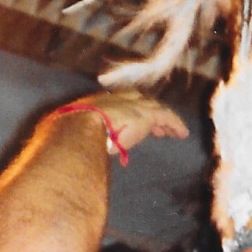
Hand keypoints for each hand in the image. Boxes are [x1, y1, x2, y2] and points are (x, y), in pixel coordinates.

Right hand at [60, 90, 188, 153]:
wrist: (78, 126)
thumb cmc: (69, 133)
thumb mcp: (76, 135)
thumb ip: (83, 139)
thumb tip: (78, 153)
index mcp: (98, 102)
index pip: (118, 102)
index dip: (128, 110)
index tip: (131, 121)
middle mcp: (117, 98)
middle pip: (140, 102)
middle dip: (149, 113)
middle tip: (157, 128)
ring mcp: (132, 104)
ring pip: (155, 110)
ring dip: (164, 121)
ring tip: (172, 132)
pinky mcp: (146, 114)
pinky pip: (166, 117)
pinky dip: (175, 124)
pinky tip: (182, 134)